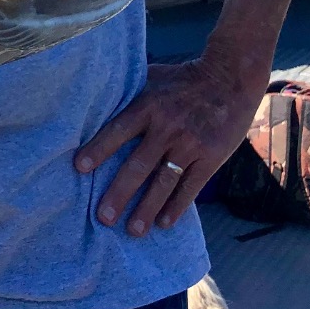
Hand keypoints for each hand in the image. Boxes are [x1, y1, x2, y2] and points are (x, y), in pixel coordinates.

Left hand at [75, 58, 260, 234]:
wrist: (230, 78)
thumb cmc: (183, 79)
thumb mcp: (151, 78)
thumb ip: (128, 92)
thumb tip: (95, 98)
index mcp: (147, 106)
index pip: (117, 131)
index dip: (98, 149)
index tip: (79, 169)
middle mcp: (167, 127)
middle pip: (138, 165)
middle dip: (119, 193)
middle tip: (103, 217)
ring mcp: (190, 144)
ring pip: (164, 182)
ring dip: (147, 208)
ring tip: (132, 230)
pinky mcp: (211, 158)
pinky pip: (191, 187)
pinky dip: (177, 206)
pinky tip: (163, 223)